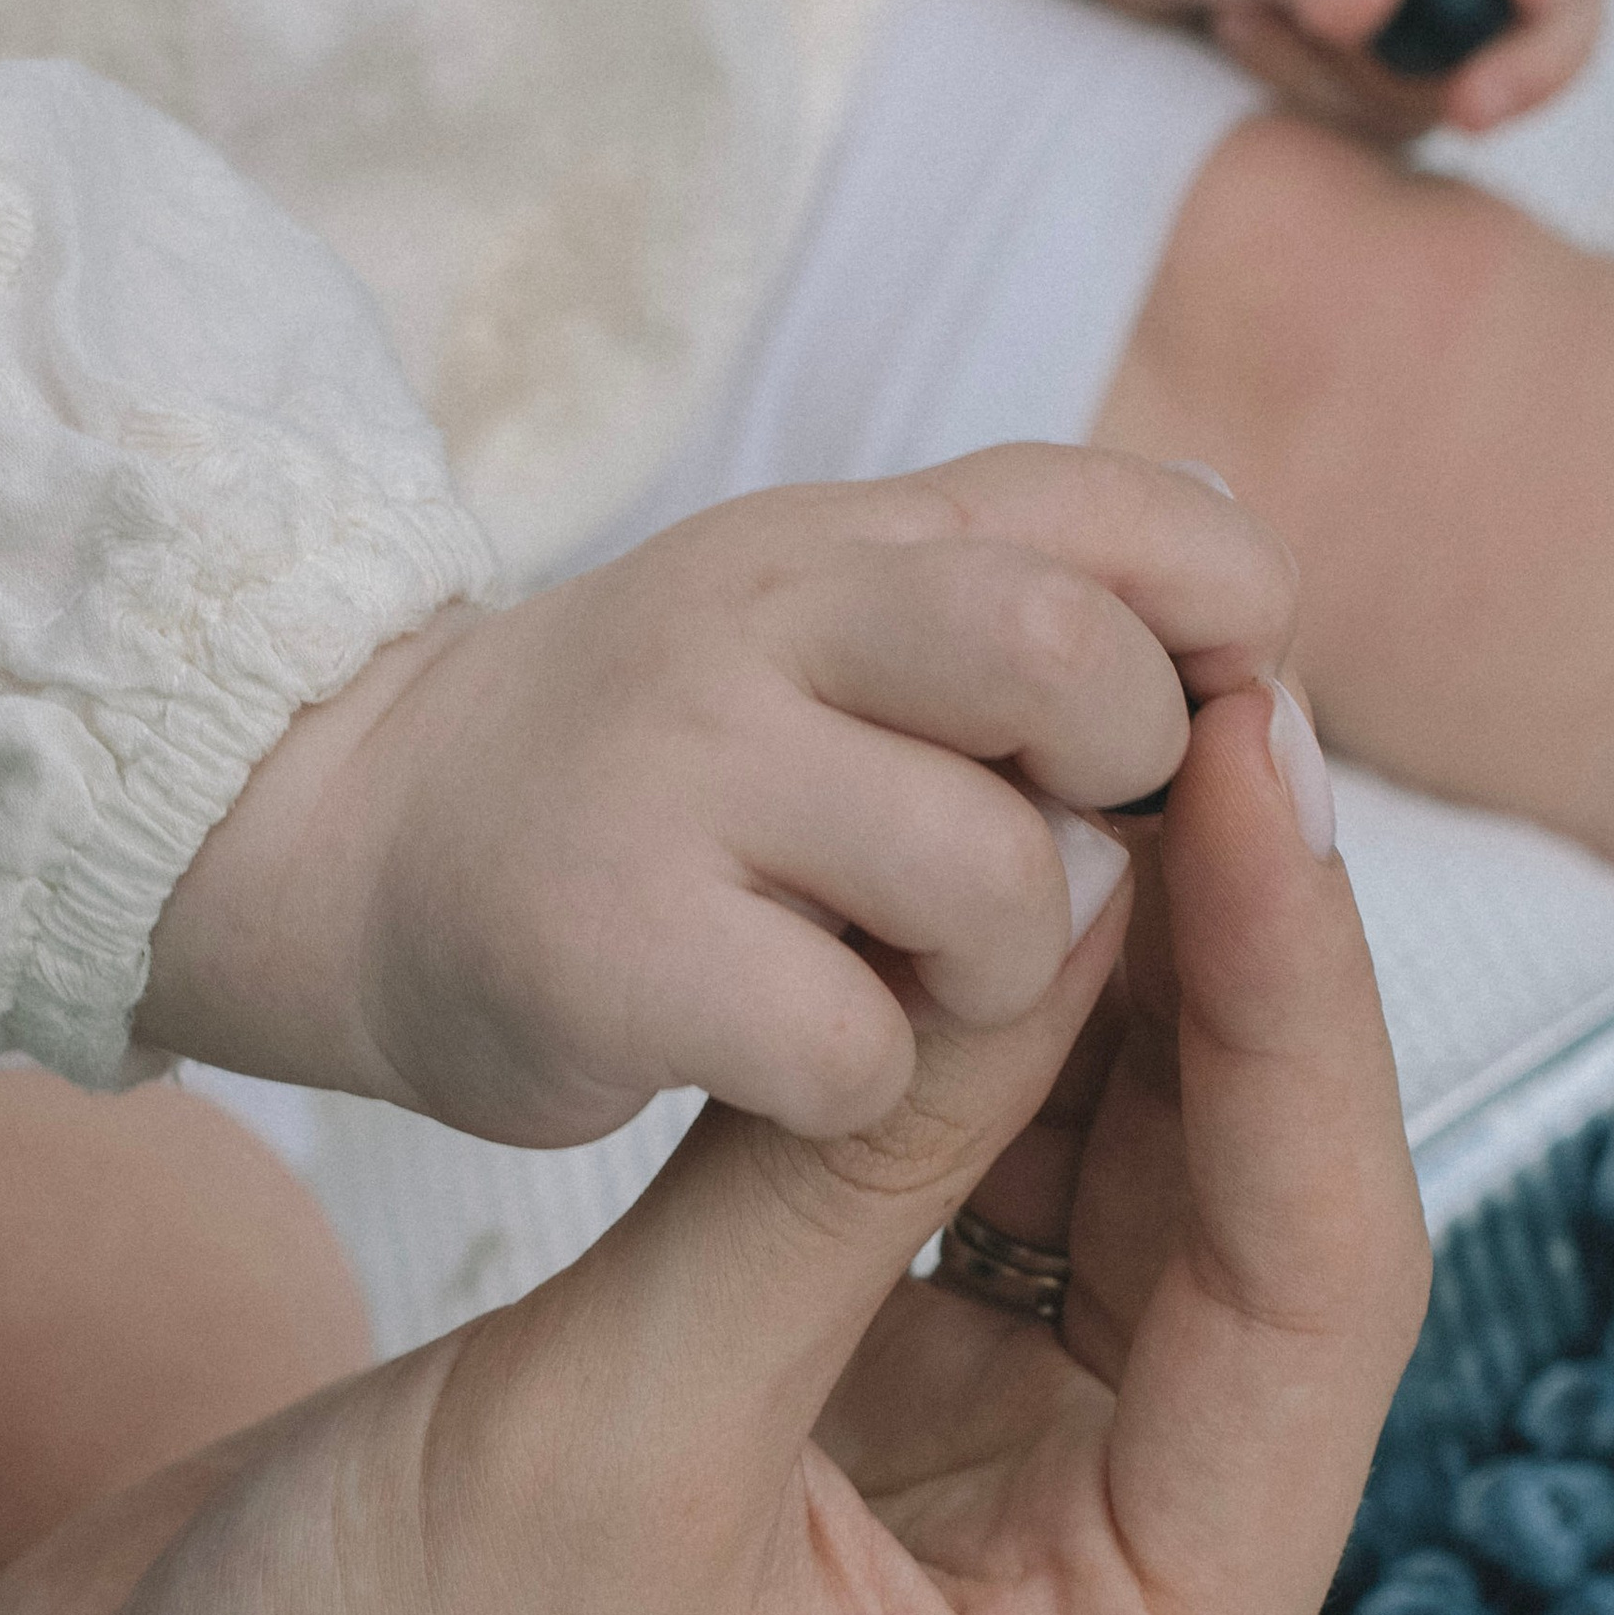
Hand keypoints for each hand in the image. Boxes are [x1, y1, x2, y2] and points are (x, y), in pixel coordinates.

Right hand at [0, 671, 1425, 1614]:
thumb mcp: (627, 1425)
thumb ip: (865, 1154)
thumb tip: (1088, 880)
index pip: (1312, 1293)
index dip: (1302, 1008)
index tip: (1261, 764)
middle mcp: (1104, 1596)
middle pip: (1251, 1225)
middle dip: (1232, 971)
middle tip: (1207, 701)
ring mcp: (985, 1504)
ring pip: (1124, 1191)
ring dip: (1115, 987)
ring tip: (1113, 741)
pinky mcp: (854, 1421)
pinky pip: (975, 1192)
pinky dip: (971, 1045)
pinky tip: (973, 875)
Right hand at [135, 444, 1297, 1145]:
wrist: (352, 846)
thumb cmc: (657, 768)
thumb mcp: (833, 624)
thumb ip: (1028, 606)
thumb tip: (1261, 657)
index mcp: (854, 530)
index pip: (1136, 525)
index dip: (1223, 643)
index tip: (1182, 746)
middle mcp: (761, 610)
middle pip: (1070, 657)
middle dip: (1120, 796)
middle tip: (1050, 864)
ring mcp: (678, 768)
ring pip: (996, 878)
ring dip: (996, 975)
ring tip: (900, 980)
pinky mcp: (609, 944)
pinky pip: (861, 1045)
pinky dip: (861, 1089)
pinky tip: (788, 1068)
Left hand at [1052, 0, 1613, 141]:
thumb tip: (1373, 6)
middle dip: (1525, 63)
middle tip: (1470, 111)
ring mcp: (1442, 1)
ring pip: (1468, 80)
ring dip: (1357, 76)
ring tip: (1242, 14)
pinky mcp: (1392, 71)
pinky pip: (1389, 120)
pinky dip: (1314, 97)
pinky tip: (1240, 34)